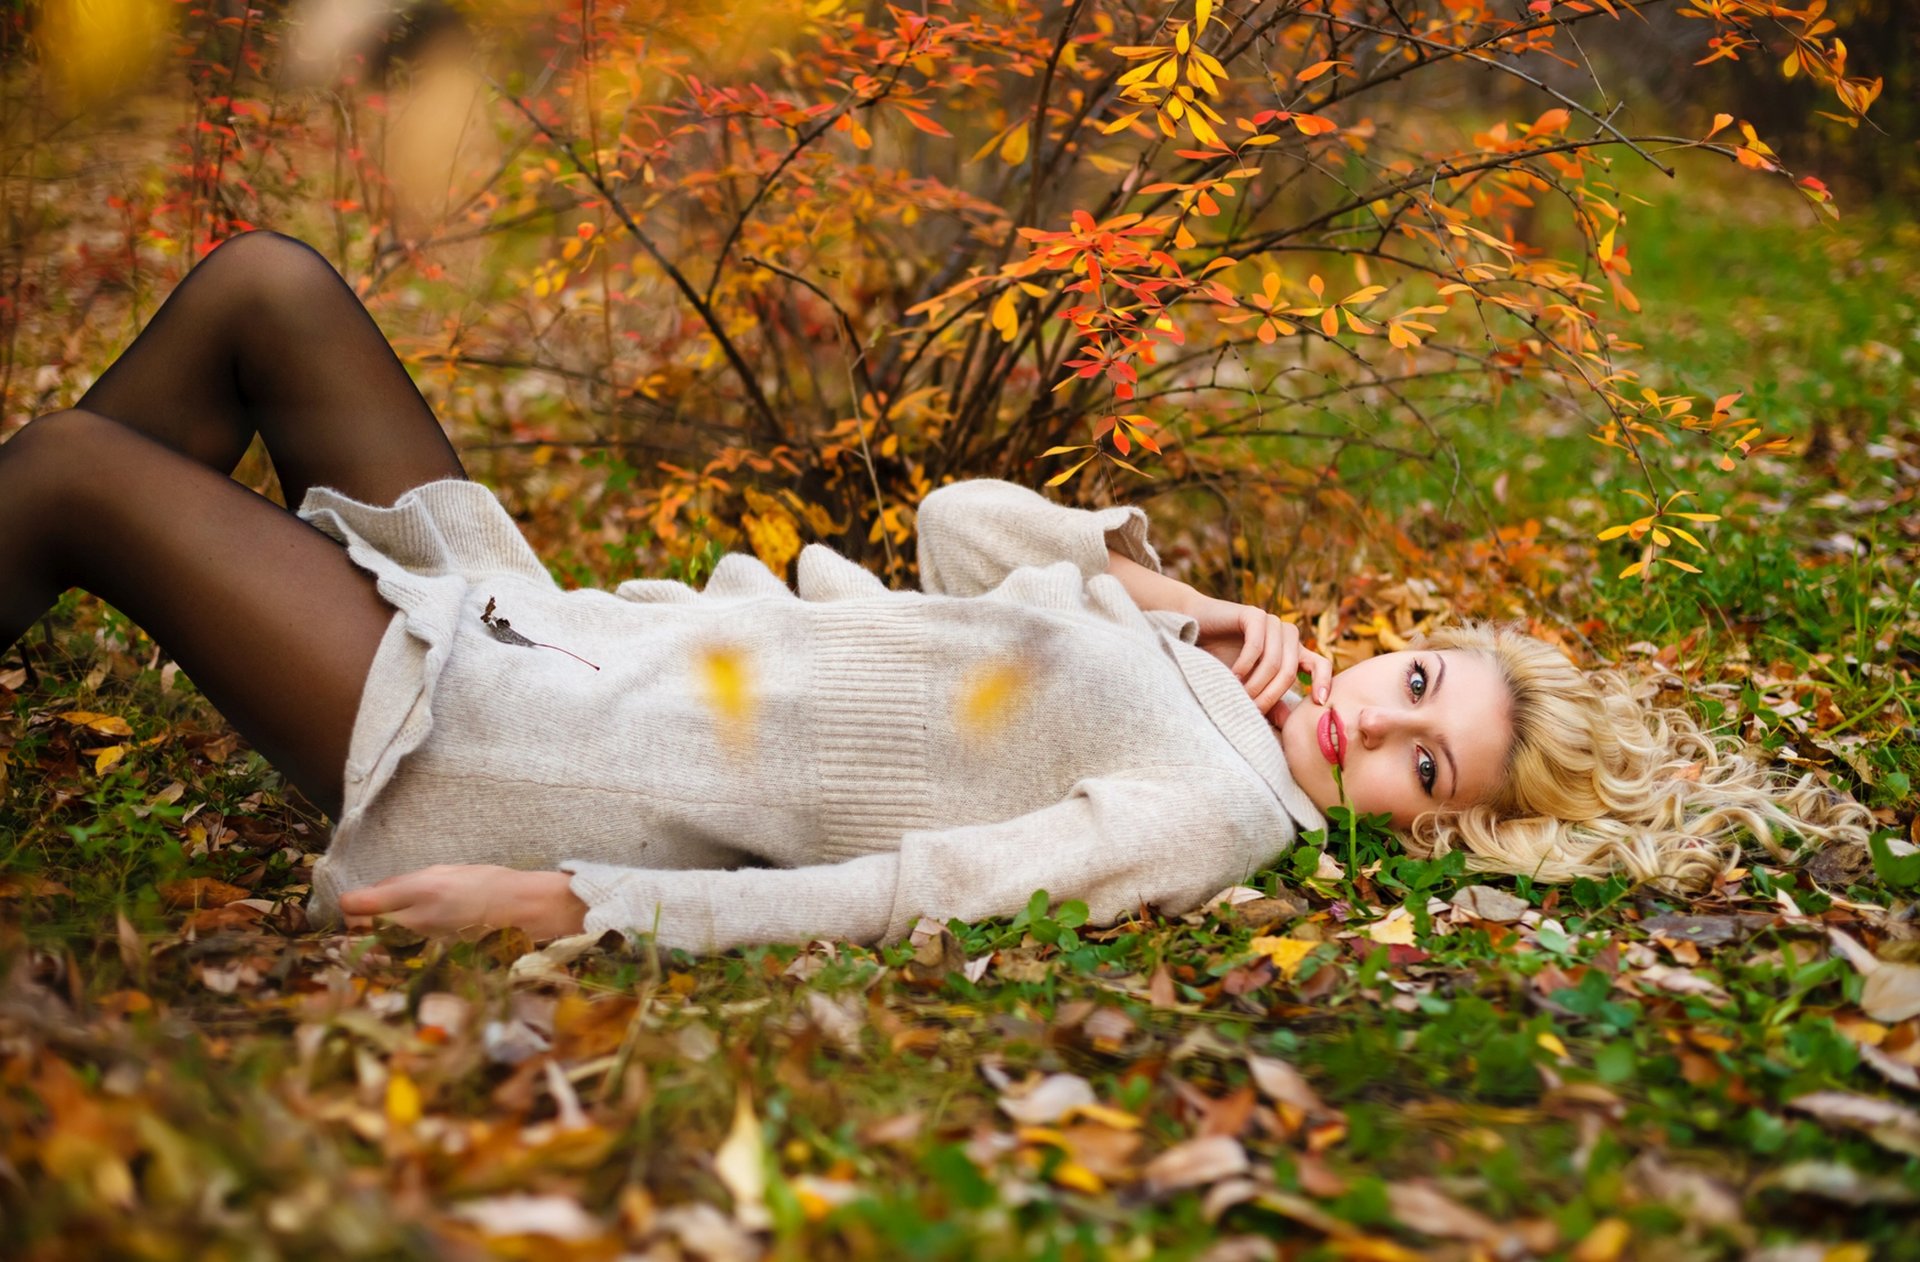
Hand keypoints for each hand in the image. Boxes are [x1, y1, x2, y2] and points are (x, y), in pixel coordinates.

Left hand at [338, 865, 587, 939]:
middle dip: (359, 926)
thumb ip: (406, 884)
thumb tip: (374, 895)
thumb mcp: (445, 871)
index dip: (352, 905)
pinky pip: (399, 962)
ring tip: (389, 937)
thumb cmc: (489, 884)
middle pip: (360, 930)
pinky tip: (406, 951)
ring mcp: (425, 945)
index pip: (357, 904)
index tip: (358, 904)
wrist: (526, 911)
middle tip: (371, 922)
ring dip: (374, 945)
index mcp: (419, 890)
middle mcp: (417, 920)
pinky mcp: (434, 963)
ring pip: (377, 950)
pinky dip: (395, 958)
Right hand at [1187, 596, 1331, 717]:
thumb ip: (1270, 700)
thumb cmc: (1221, 658)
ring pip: (1274, 662)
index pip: (1320, 664)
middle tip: (1251, 710)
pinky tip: (1233, 676)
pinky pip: (1257, 646)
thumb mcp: (1250, 684)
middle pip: (1290, 672)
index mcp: (1293, 650)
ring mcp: (1272, 622)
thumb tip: (1289, 724)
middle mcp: (1287, 634)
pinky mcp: (1254, 614)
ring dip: (1256, 683)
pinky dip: (1245, 665)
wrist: (1194, 629)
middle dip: (1270, 695)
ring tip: (1240, 696)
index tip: (1319, 703)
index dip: (1323, 682)